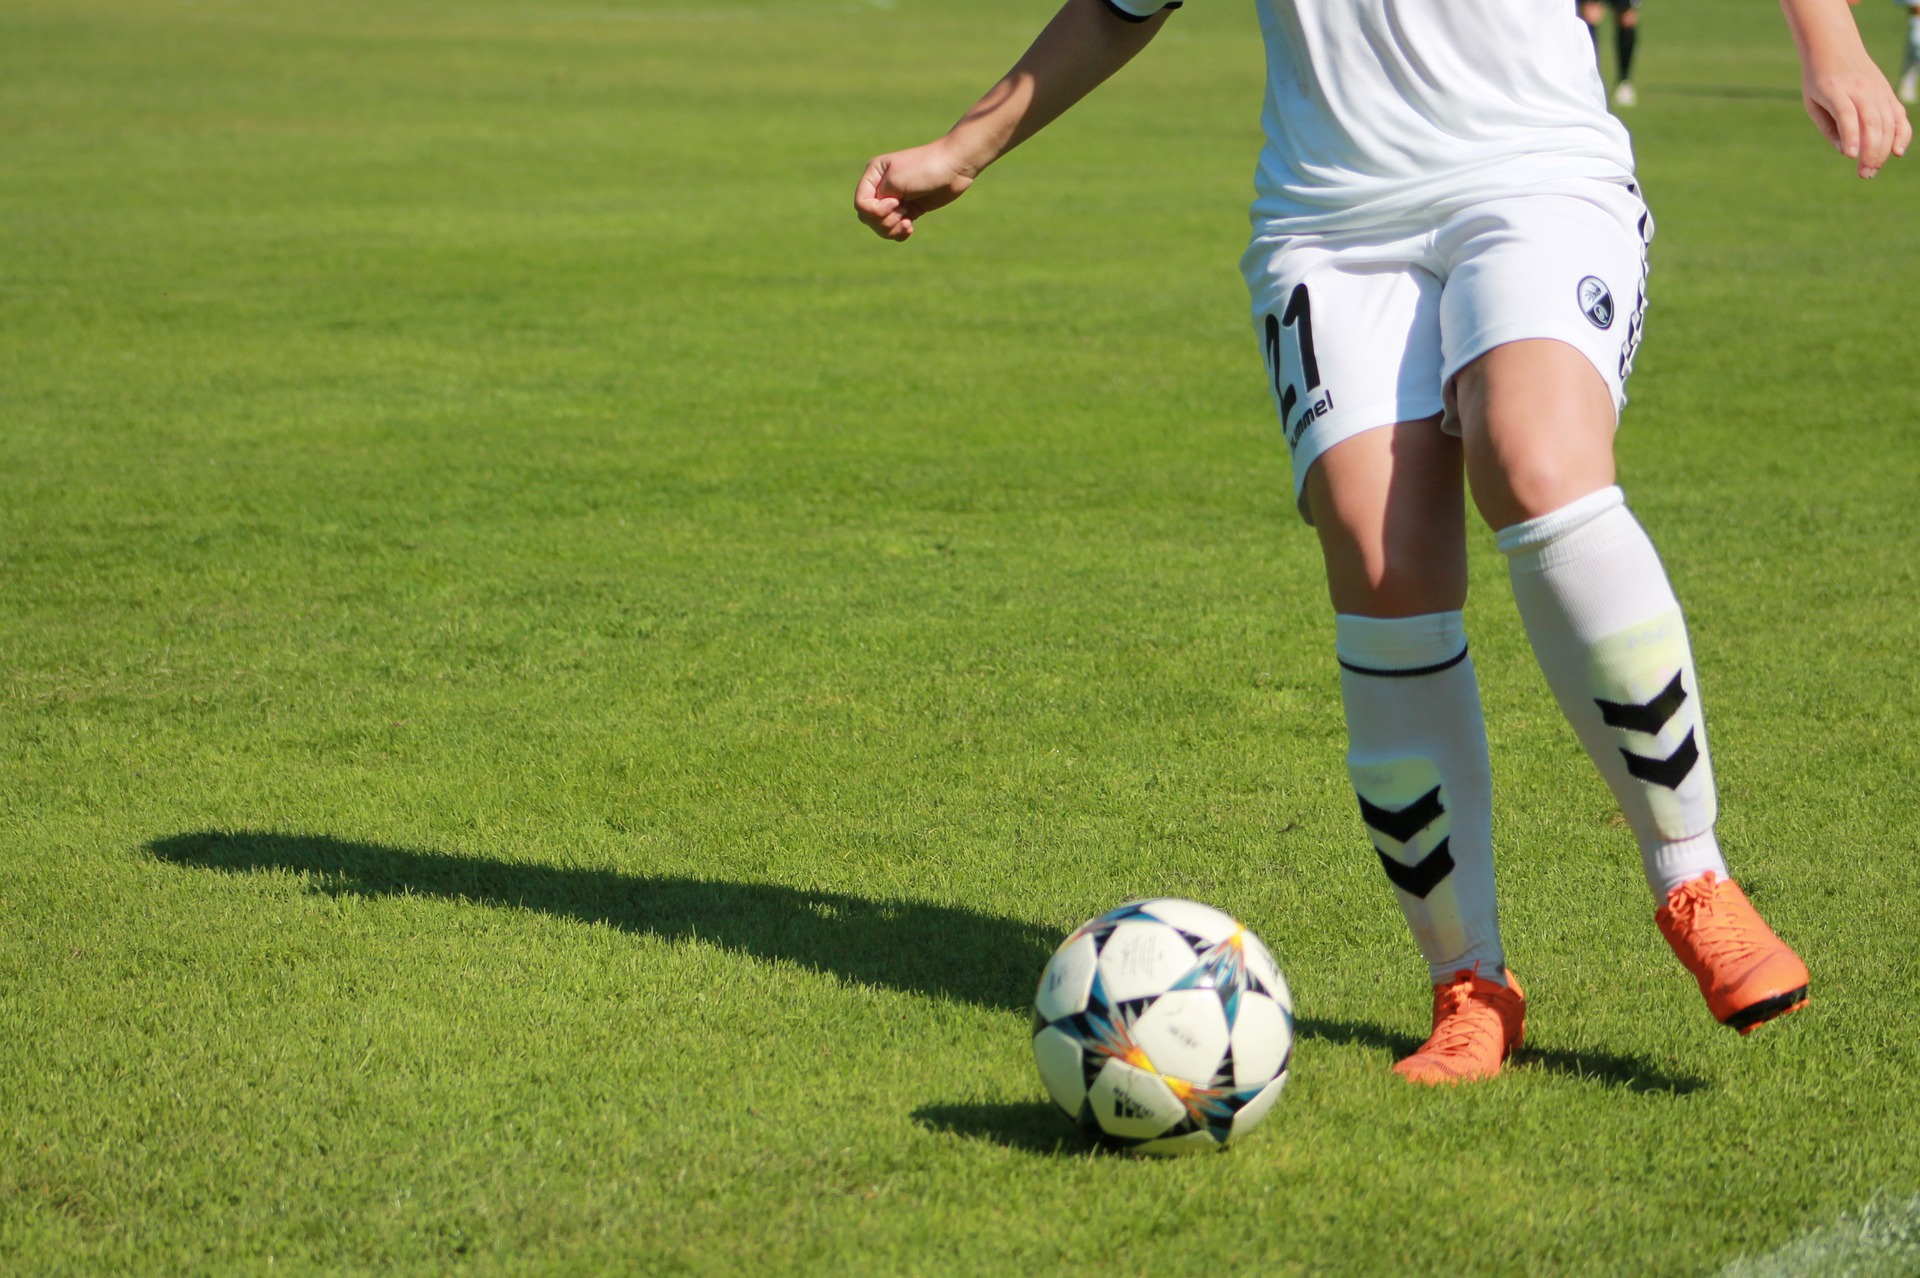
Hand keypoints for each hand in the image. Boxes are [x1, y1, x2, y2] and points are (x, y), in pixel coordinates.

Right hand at [854, 139, 977, 241]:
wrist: (954, 167)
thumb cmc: (924, 168)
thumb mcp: (895, 181)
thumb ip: (877, 199)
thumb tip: (870, 217)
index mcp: (873, 175)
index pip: (861, 204)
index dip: (875, 210)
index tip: (894, 201)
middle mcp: (881, 187)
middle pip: (868, 218)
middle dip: (884, 221)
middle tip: (903, 209)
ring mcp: (895, 199)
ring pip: (881, 226)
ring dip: (893, 228)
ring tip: (908, 221)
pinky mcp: (909, 210)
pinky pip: (895, 229)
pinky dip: (900, 232)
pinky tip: (910, 228)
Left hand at [1801, 48, 1912, 176]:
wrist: (1835, 46)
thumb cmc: (1819, 80)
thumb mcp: (1813, 103)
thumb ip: (1829, 128)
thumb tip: (1847, 152)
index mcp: (1834, 90)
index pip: (1847, 114)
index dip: (1851, 136)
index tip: (1851, 157)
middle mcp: (1860, 89)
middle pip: (1872, 122)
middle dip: (1870, 151)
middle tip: (1863, 174)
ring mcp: (1877, 90)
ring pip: (1888, 121)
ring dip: (1883, 149)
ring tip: (1872, 169)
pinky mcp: (1887, 92)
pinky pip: (1899, 115)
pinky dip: (1902, 133)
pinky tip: (1897, 152)